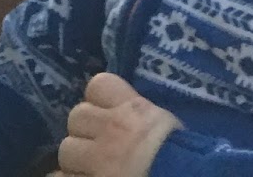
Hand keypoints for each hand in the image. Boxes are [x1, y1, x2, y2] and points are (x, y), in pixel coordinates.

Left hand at [56, 73, 181, 176]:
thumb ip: (143, 117)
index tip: (106, 114)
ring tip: (92, 169)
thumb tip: (128, 114)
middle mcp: (112, 129)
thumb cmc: (185, 159)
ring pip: (67, 149)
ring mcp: (98, 158)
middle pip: (77, 116)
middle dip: (85, 133)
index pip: (99, 84)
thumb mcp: (167, 128)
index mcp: (135, 111)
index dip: (99, 101)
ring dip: (77, 160)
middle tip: (99, 148)